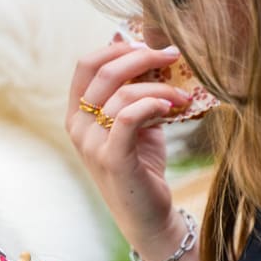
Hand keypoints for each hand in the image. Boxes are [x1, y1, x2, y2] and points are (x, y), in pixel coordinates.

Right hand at [66, 41, 196, 251]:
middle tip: (174, 55)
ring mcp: (91, 145)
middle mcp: (77, 128)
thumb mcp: (136, 122)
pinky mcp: (112, 160)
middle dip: (143, 56)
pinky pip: (129, 118)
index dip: (117, 47)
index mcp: (77, 114)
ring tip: (183, 96)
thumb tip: (144, 48)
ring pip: (122, 94)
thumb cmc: (143, 165)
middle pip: (104, 72)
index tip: (148, 44)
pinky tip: (172, 107)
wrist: (147, 216)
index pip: (86, 64)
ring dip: (160, 87)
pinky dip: (153, 104)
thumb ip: (134, 91)